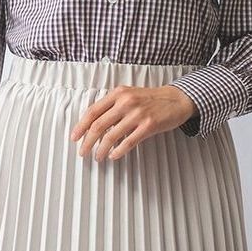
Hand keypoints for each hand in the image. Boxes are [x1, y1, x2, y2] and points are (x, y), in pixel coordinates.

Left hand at [70, 83, 196, 160]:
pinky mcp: (149, 125)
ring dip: (101, 150)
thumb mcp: (129, 95)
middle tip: (82, 152)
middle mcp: (126, 102)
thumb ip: (112, 106)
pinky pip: (128, 142)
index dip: (80, 126)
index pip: (92, 111)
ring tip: (97, 157)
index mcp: (118, 94)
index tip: (74, 137)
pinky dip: (118, 151)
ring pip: (111, 136)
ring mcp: (137, 114)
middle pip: (98, 125)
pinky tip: (113, 156)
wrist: (176, 99)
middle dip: (87, 142)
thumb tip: (93, 124)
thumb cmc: (151, 99)